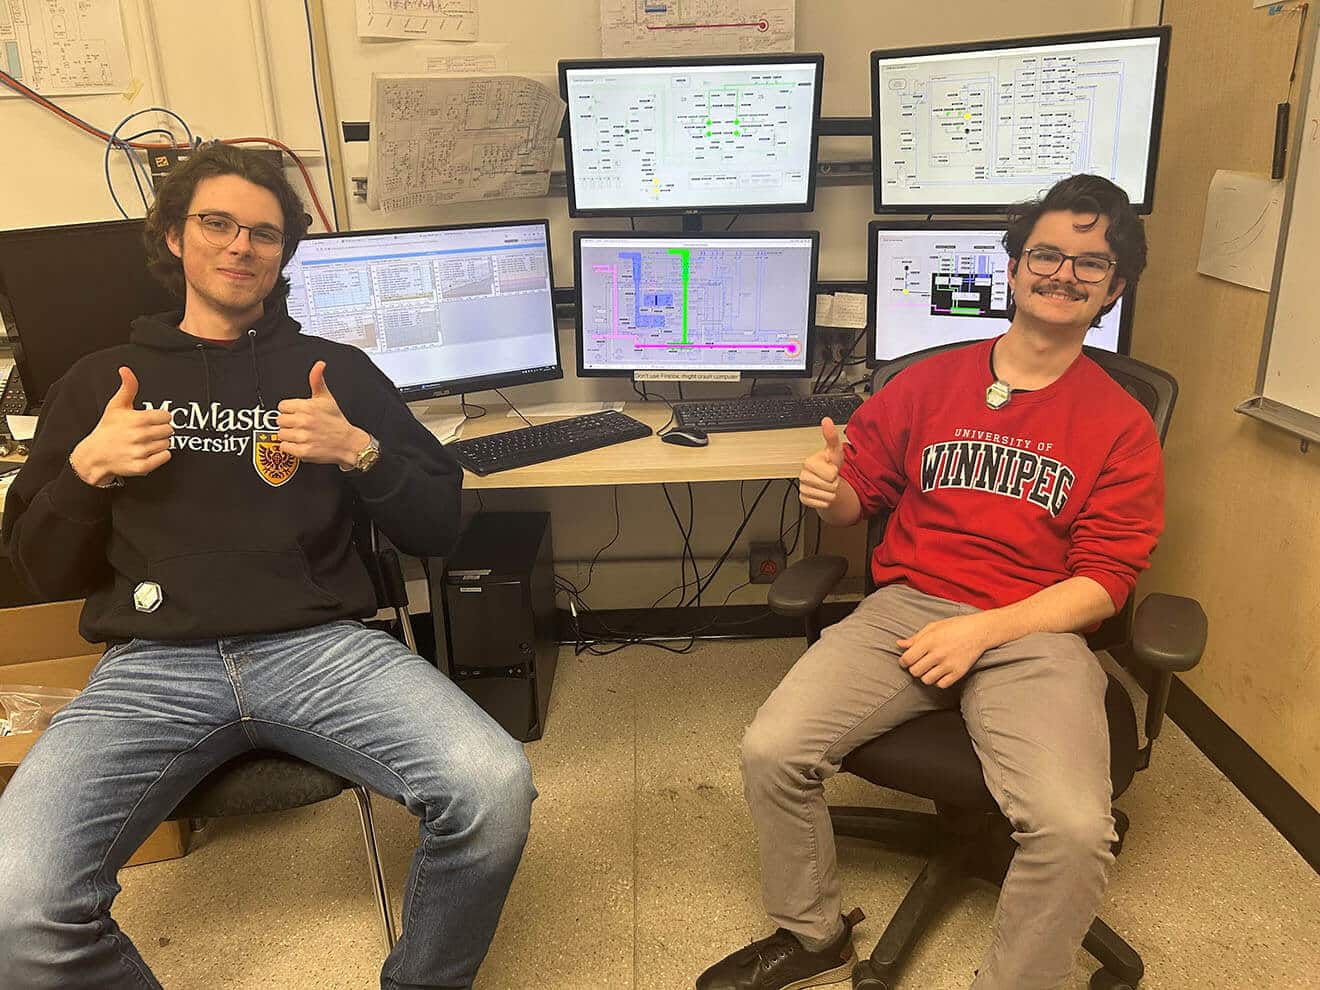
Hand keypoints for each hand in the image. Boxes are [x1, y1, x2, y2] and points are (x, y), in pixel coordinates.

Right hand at [69, 368, 172, 486]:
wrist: (94, 455)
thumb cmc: (108, 429)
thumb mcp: (116, 406)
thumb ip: (127, 387)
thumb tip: (125, 369)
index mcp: (137, 419)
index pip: (166, 416)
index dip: (160, 418)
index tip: (150, 420)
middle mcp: (139, 436)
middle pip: (169, 430)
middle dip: (160, 430)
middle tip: (146, 432)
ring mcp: (140, 452)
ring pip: (167, 444)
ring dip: (159, 443)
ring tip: (144, 442)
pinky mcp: (141, 466)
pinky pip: (165, 457)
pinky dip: (160, 455)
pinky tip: (147, 452)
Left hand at [276, 361, 369, 468]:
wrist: (348, 443)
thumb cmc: (336, 421)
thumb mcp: (327, 398)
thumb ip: (317, 380)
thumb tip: (319, 365)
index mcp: (307, 406)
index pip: (282, 406)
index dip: (290, 410)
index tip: (298, 414)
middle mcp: (304, 421)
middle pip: (279, 421)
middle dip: (289, 423)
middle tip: (301, 425)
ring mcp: (304, 437)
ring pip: (281, 434)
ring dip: (289, 436)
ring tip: (302, 435)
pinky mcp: (303, 451)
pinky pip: (285, 447)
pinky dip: (291, 448)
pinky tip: (301, 444)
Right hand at [799, 417, 845, 509]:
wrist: (827, 481)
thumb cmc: (831, 464)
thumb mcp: (835, 450)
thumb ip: (831, 436)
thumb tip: (826, 420)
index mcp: (808, 462)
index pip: (831, 474)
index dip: (835, 473)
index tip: (830, 467)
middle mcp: (803, 475)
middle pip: (829, 486)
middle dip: (834, 484)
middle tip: (829, 477)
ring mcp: (802, 488)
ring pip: (827, 497)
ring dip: (831, 493)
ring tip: (827, 484)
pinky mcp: (804, 499)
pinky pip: (822, 504)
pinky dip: (826, 501)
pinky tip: (823, 493)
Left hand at [897, 613, 997, 688]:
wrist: (980, 631)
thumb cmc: (955, 626)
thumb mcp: (933, 627)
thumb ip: (915, 638)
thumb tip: (899, 645)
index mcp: (930, 641)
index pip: (907, 659)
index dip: (903, 662)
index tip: (906, 661)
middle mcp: (938, 654)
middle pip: (915, 671)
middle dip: (913, 669)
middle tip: (918, 664)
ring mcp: (949, 665)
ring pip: (926, 680)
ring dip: (925, 675)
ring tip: (929, 669)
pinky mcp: (959, 672)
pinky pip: (941, 685)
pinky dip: (938, 681)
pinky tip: (939, 673)